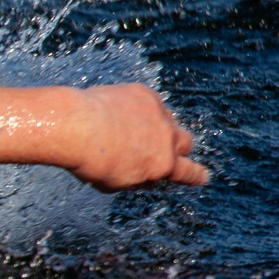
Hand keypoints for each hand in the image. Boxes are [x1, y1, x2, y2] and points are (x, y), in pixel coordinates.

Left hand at [62, 84, 208, 190]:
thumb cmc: (88, 161)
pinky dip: (139, 109)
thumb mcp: (113, 184)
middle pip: (186, 143)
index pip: (188, 173)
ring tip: (130, 130)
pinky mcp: (144, 94)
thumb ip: (135, 180)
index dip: (196, 176)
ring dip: (157, 127)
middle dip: (177, 148)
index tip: (203, 176)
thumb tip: (143, 176)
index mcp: (162, 165)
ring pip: (168, 120)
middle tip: (161, 149)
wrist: (75, 126)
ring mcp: (158, 113)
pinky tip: (119, 113)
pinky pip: (149, 102)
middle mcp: (166, 138)